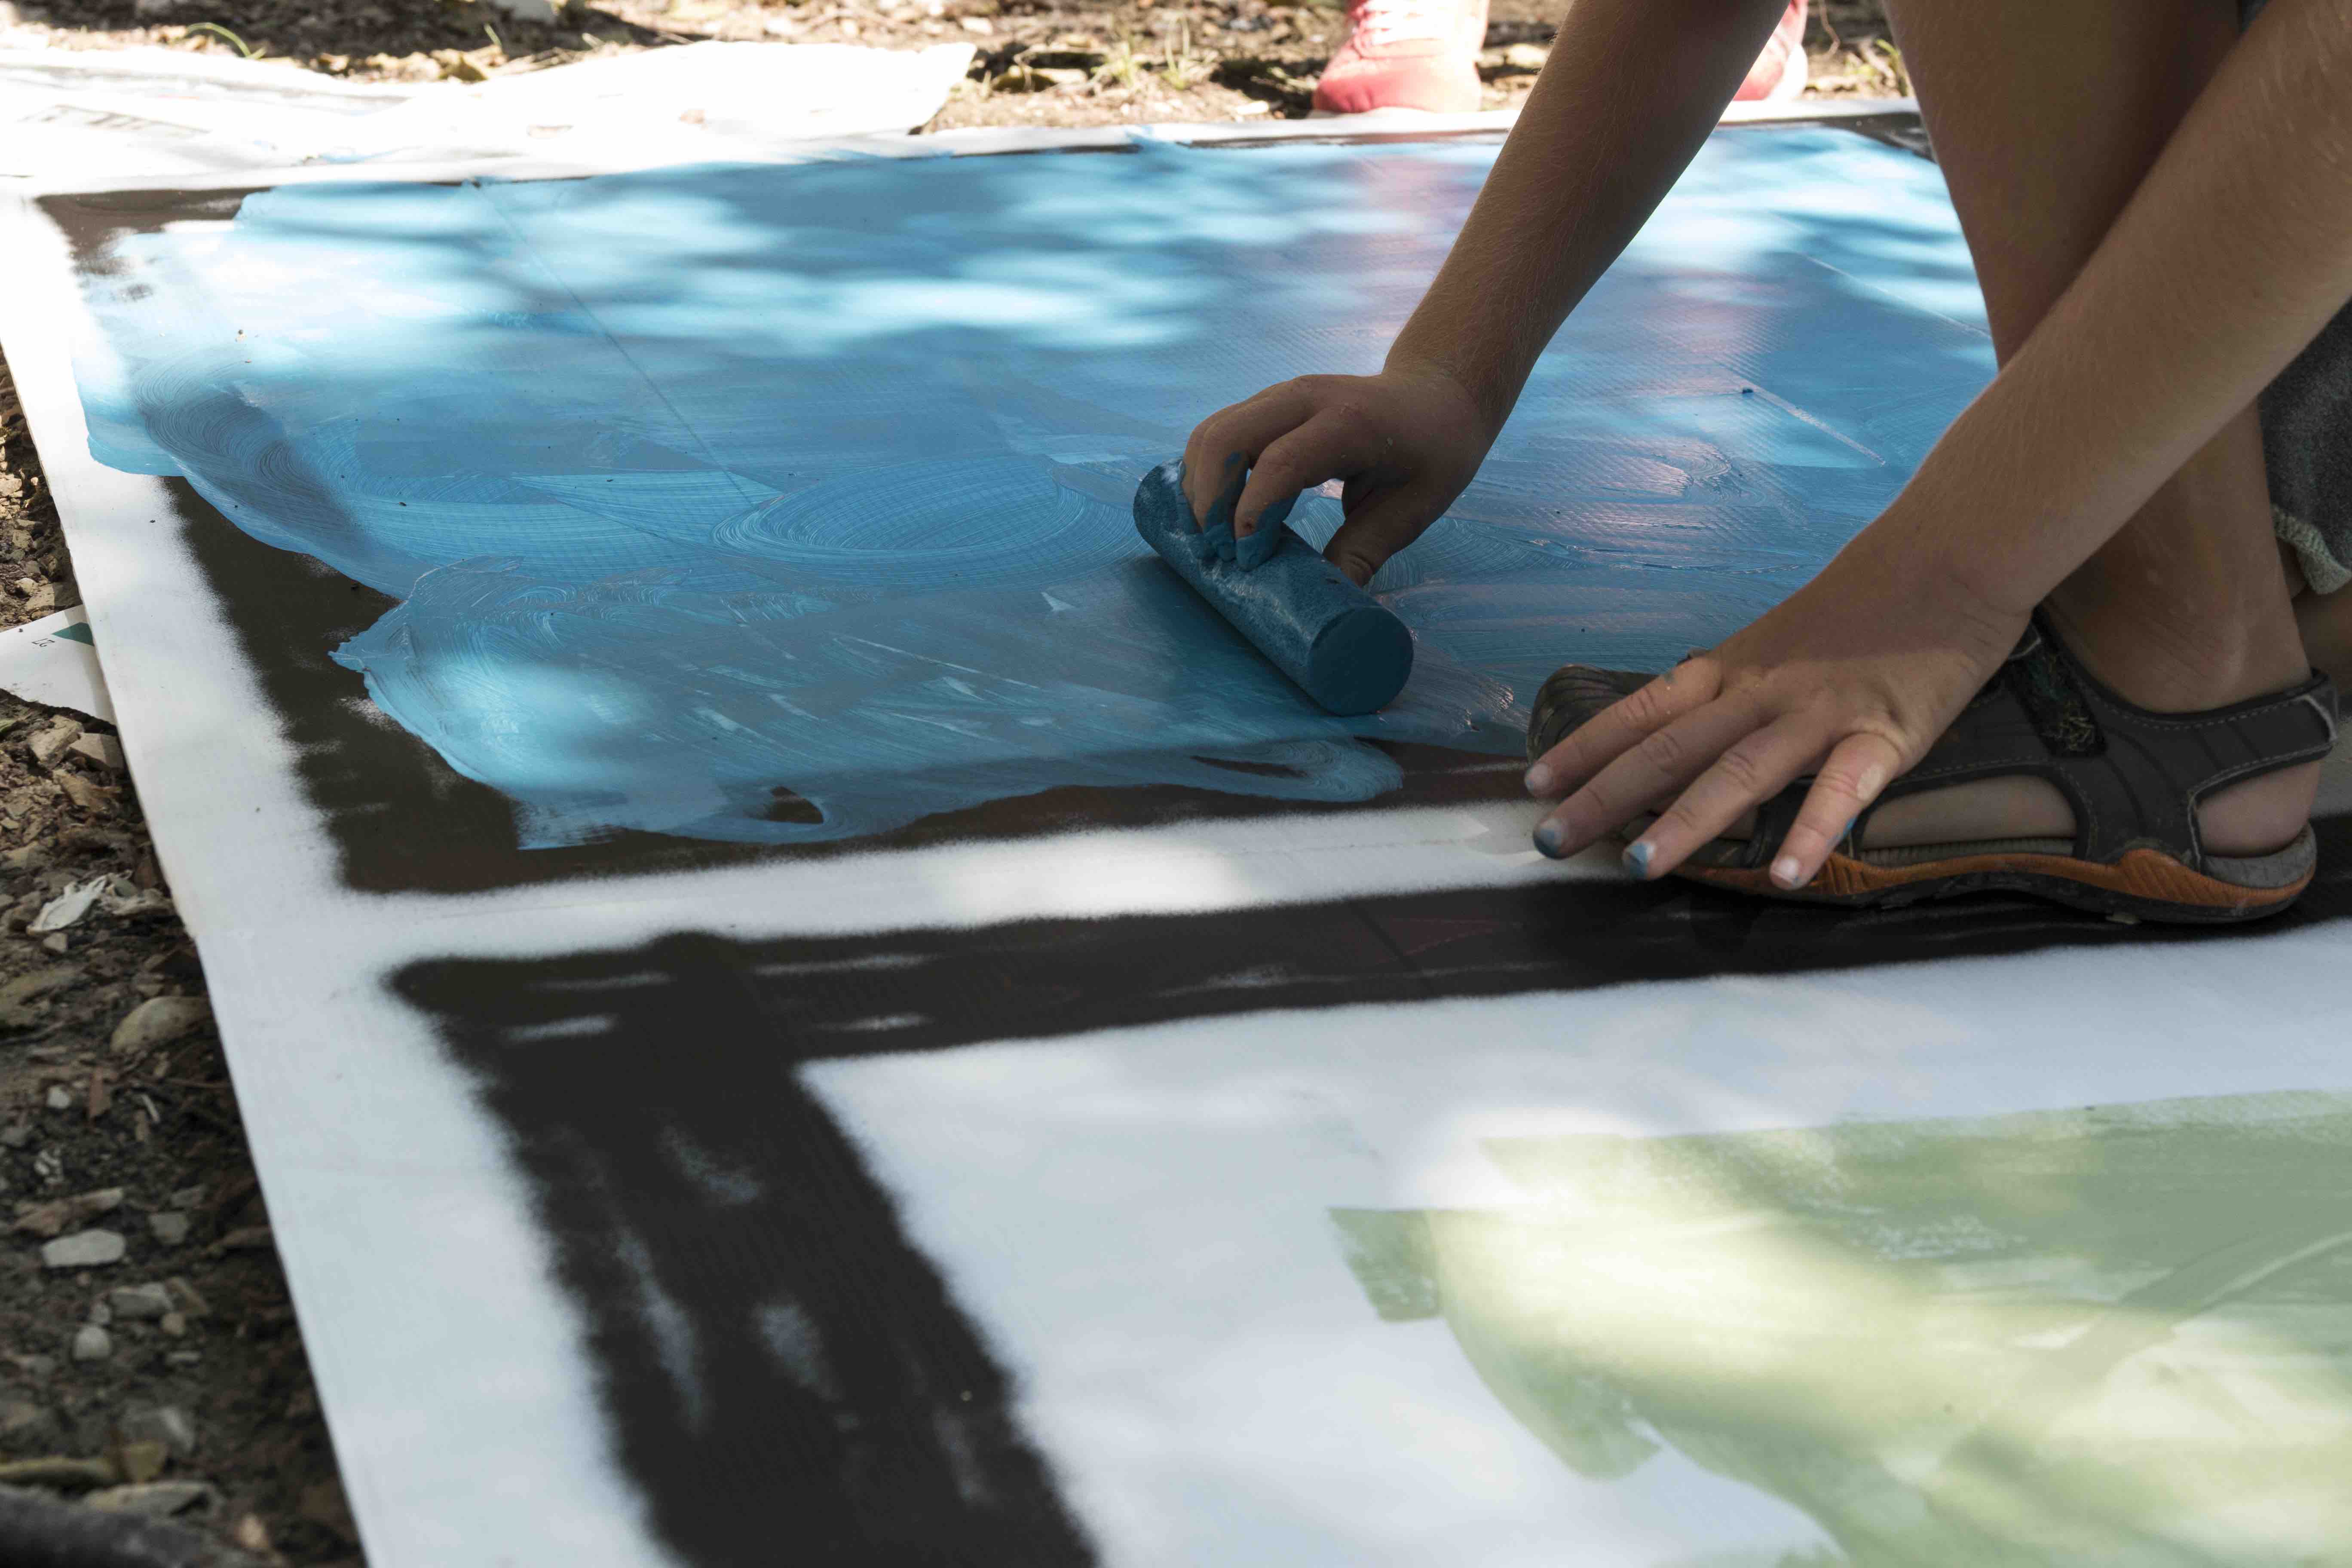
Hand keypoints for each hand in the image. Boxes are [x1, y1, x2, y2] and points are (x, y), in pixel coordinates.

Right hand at [1180, 361, 1494, 584]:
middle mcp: (1306, 398)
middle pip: (1226, 438)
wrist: (1436, 395)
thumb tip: (1322, 602)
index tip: (1247, 563)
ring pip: (1212, 432)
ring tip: (1209, 537)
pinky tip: (1214, 512)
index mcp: (1349, 422)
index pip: (1279, 463)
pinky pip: (1218, 433)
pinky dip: (1206, 473)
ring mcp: (1282, 396)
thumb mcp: (1412, 510)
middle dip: (1208, 501)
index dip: (1251, 515)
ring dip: (1199, 487)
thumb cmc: (1432, 454)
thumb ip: (1363, 553)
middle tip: (1217, 553)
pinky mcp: (1267, 405)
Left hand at [1522, 516, 2029, 887]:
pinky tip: (1786, 876)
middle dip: (1604, 798)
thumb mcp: (1778, 645)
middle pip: (1669, 748)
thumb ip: (1733, 694)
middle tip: (1549, 842)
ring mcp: (1819, 713)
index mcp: (1731, 670)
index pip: (1641, 712)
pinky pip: (1842, 789)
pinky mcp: (1884, 733)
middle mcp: (1760, 691)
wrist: (1948, 555)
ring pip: (1739, 770)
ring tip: (1636, 868)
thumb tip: (1680, 740)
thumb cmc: (1861, 606)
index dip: (1584, 749)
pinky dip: (1813, 830)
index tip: (1532, 785)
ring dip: (1685, 821)